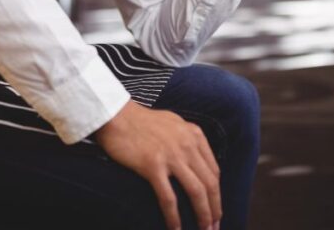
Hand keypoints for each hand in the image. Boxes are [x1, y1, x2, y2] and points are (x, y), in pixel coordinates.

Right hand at [94, 100, 220, 229]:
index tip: (216, 209)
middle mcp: (187, 145)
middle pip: (210, 183)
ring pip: (196, 191)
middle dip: (215, 209)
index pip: (214, 170)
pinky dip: (174, 216)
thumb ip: (187, 139)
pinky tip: (175, 228)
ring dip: (203, 215)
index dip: (217, 193)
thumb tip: (195, 159)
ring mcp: (171, 155)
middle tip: (214, 227)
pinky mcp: (153, 166)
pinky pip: (168, 197)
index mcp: (194, 134)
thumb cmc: (140, 121)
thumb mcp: (173, 123)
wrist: (115, 115)